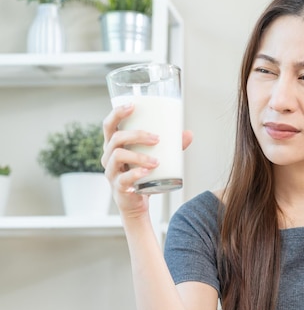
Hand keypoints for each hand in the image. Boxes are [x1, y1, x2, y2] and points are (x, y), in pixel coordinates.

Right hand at [101, 104, 192, 218]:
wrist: (136, 204)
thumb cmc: (142, 176)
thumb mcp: (154, 158)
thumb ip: (170, 146)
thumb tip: (188, 133)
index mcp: (114, 146)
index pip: (109, 125)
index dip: (117, 113)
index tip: (133, 106)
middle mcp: (108, 157)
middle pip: (115, 138)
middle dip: (136, 135)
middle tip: (157, 139)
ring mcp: (111, 172)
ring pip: (118, 156)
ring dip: (139, 156)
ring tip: (156, 161)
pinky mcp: (118, 187)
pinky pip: (123, 178)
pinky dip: (136, 174)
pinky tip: (147, 173)